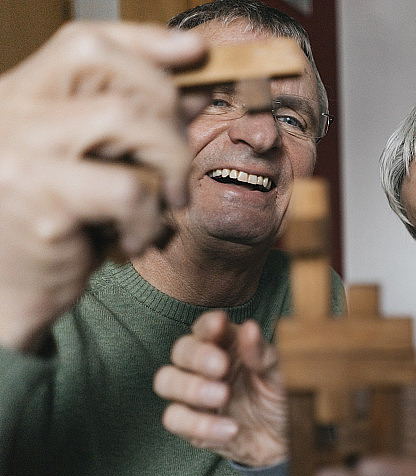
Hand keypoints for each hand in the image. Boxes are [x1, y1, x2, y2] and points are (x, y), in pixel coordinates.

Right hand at [0, 22, 205, 351]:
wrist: (8, 296)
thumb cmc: (62, 226)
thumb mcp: (101, 164)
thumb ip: (142, 122)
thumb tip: (199, 86)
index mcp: (21, 96)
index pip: (84, 41)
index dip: (145, 41)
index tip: (197, 52)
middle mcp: (10, 111)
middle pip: (107, 66)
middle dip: (165, 112)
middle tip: (176, 168)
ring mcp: (17, 151)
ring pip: (126, 119)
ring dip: (168, 165)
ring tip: (162, 206)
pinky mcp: (37, 198)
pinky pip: (128, 188)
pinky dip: (149, 217)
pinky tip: (135, 240)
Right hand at [154, 311, 286, 466]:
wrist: (285, 440)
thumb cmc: (280, 397)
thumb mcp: (281, 374)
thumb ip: (263, 354)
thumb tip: (250, 329)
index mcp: (226, 346)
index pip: (206, 328)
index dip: (208, 325)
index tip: (219, 324)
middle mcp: (204, 367)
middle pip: (181, 351)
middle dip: (197, 357)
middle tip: (220, 367)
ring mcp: (194, 396)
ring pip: (166, 381)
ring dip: (191, 388)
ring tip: (223, 396)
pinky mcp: (191, 425)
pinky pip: (176, 420)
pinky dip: (200, 424)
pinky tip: (230, 428)